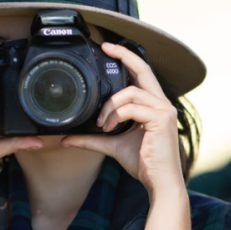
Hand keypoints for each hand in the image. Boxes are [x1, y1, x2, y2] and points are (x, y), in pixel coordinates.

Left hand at [61, 42, 184, 195]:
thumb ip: (92, 139)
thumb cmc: (143, 163)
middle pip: (144, 70)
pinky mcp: (161, 119)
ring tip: (102, 123)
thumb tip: (67, 138)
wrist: (159, 182)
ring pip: (130, 92)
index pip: (142, 75)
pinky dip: (116, 116)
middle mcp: (162, 104)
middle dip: (124, 55)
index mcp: (154, 106)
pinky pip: (132, 108)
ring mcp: (164, 110)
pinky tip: (109, 127)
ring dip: (110, 106)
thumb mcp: (113, 146)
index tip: (108, 49)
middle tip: (105, 47)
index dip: (126, 59)